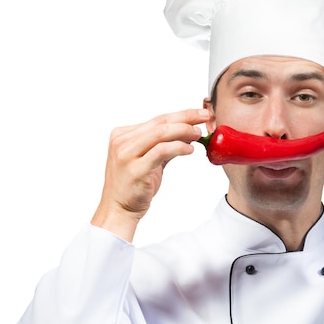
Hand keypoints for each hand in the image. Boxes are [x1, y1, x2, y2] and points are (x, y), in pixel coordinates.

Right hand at [91, 108, 212, 240]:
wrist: (118, 209)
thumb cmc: (134, 185)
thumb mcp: (149, 159)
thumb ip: (164, 144)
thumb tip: (189, 130)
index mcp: (123, 135)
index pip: (158, 119)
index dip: (182, 115)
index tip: (200, 114)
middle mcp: (122, 141)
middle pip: (160, 122)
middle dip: (186, 117)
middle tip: (205, 117)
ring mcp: (126, 154)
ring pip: (160, 133)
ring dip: (184, 131)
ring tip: (198, 134)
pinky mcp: (135, 169)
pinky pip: (161, 151)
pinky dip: (178, 147)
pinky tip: (190, 149)